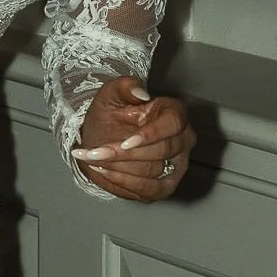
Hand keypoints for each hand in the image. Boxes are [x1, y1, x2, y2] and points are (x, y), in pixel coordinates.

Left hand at [72, 78, 195, 200]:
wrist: (102, 137)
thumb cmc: (110, 114)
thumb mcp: (111, 94)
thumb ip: (124, 87)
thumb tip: (140, 93)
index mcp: (175, 112)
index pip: (173, 124)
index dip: (151, 135)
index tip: (125, 142)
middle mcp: (184, 140)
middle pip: (161, 151)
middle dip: (123, 154)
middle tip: (94, 152)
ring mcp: (178, 165)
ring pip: (152, 172)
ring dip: (118, 168)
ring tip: (92, 159)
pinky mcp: (167, 185)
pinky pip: (149, 190)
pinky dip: (122, 182)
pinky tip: (102, 171)